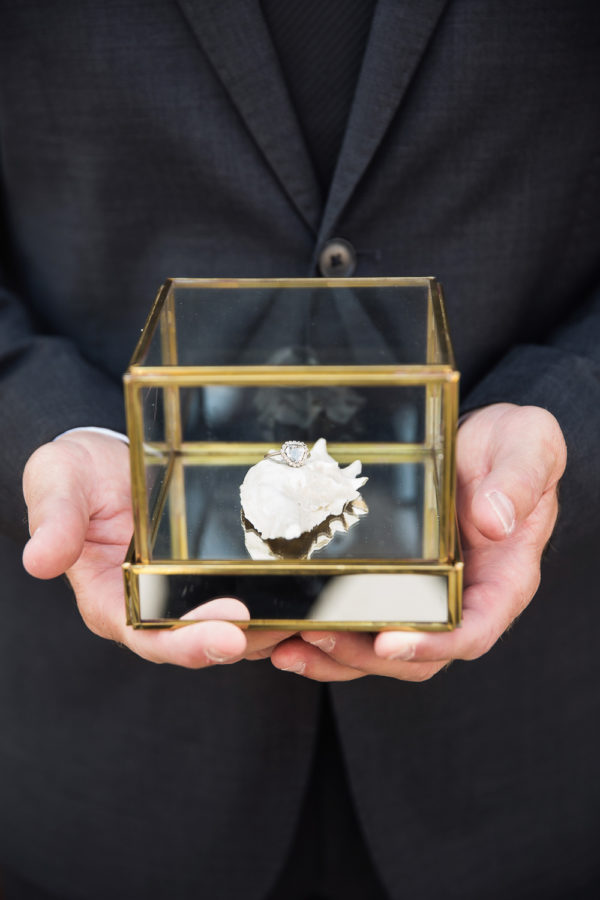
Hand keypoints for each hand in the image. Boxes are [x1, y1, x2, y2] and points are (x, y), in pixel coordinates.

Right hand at [22, 432, 289, 666]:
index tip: (226, 634)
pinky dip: (273, 604)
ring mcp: (180, 594)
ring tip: (308, 618)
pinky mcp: (206, 574)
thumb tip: (39, 560)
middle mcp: (148, 606)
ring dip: (266, 630)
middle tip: (281, 630)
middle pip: (197, 642)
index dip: (186, 643)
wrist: (100, 457)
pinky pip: (243, 597)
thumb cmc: (74, 473)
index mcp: (109, 600)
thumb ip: (55, 521)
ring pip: (228, 628)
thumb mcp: (57, 484)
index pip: (147, 636)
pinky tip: (307, 596)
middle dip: (240, 641)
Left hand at [268, 403, 566, 680]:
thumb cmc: (514, 445)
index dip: (432, 645)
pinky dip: (326, 629)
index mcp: (502, 580)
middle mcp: (463, 598)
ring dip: (335, 655)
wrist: (484, 436)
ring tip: (286, 648)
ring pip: (382, 647)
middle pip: (417, 654)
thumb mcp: (529, 446)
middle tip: (316, 637)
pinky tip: (286, 627)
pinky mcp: (394, 579)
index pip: (472, 631)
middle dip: (364, 655)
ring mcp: (425, 593)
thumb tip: (494, 521)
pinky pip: (362, 618)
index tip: (390, 644)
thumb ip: (519, 481)